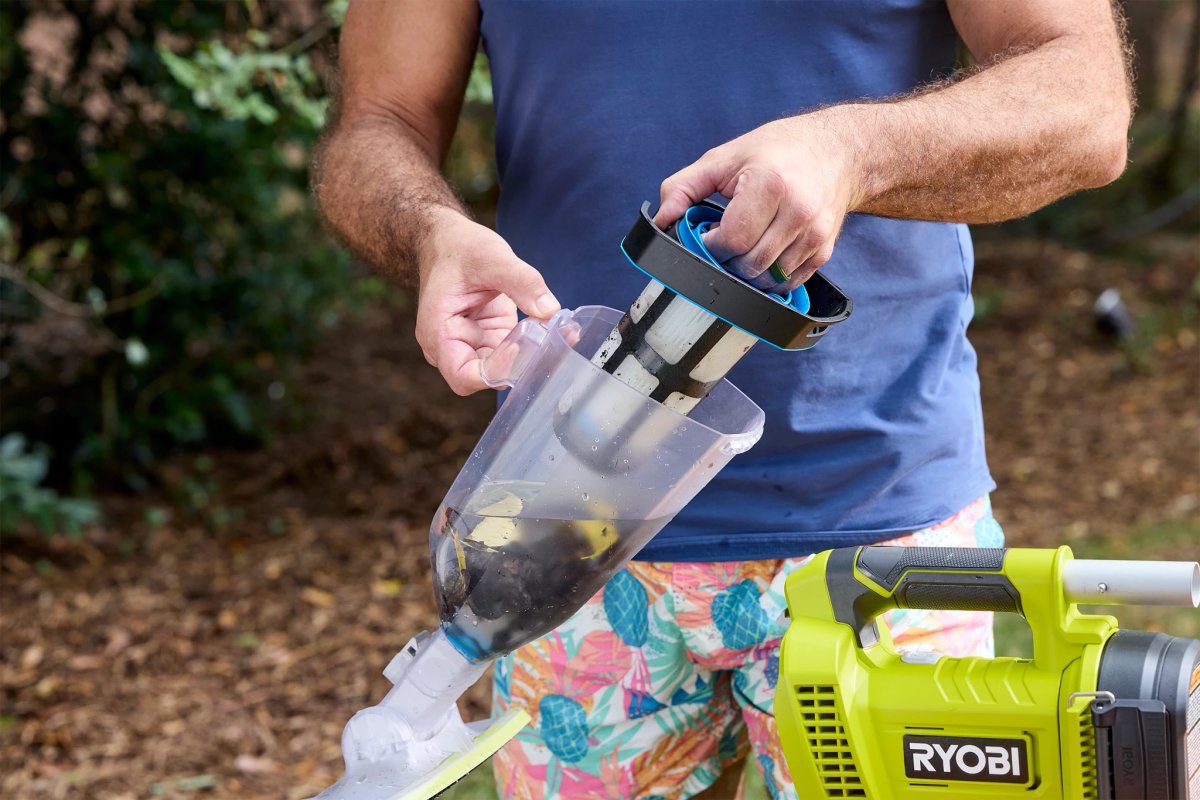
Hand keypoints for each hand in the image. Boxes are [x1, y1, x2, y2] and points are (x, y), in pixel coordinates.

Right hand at [415, 210, 559, 394]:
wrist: (450, 242)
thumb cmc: (458, 249)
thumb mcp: (491, 257)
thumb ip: (521, 282)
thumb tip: (550, 310)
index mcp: (440, 333)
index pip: (463, 375)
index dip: (494, 371)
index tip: (522, 347)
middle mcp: (454, 346)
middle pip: (487, 377)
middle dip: (521, 365)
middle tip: (553, 344)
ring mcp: (474, 344)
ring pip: (505, 369)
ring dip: (534, 356)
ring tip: (563, 334)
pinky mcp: (491, 338)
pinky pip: (515, 352)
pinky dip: (536, 345)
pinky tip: (559, 329)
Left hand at [653, 112, 864, 292]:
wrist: (835, 151)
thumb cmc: (775, 152)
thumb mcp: (723, 158)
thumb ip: (683, 187)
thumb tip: (660, 220)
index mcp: (771, 185)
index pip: (732, 241)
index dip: (711, 245)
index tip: (708, 234)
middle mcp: (799, 212)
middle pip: (749, 265)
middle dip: (727, 260)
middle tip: (724, 240)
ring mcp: (815, 235)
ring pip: (768, 280)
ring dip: (747, 272)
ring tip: (744, 244)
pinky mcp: (824, 251)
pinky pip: (787, 282)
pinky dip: (768, 277)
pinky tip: (763, 252)